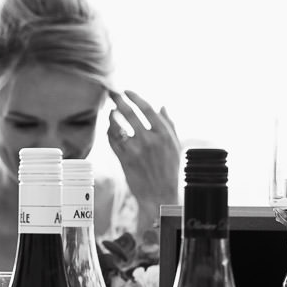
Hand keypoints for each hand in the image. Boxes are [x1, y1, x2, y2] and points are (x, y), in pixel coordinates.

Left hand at [106, 89, 180, 221]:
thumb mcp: (176, 146)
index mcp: (165, 135)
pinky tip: (111, 128)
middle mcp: (150, 140)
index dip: (135, 98)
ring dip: (112, 117)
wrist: (160, 195)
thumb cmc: (170, 170)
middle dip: (119, 101)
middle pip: (130, 114)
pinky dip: (110, 132)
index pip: (147, 109)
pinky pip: (112, 141)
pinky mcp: (124, 160)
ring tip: (111, 112)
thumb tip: (162, 105)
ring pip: (118, 127)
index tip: (127, 91)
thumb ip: (169, 125)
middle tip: (112, 93)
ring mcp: (136, 150)